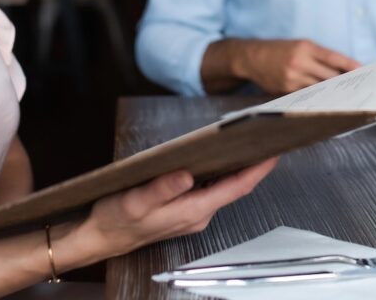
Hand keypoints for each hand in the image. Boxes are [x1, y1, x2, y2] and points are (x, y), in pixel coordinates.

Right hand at [75, 158, 277, 262]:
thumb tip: (185, 174)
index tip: (273, 153)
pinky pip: (212, 188)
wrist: (102, 236)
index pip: (235, 188)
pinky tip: (222, 157)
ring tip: (251, 142)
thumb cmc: (116, 219)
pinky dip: (222, 172)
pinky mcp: (186, 207)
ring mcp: (193, 212)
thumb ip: (161, 189)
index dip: (257, 171)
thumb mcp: (134, 202)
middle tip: (267, 139)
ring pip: (225, 187)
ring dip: (239, 167)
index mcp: (191, 211)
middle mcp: (198, 214)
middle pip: (235, 186)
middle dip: (253, 165)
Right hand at [236, 39, 361, 94]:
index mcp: (305, 47)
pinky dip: (318, 97)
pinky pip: (307, 96)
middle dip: (344, 82)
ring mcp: (292, 78)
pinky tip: (327, 101)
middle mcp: (299, 62)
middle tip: (360, 88)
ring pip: (320, 88)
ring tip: (348, 96)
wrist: (252, 57)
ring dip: (333, 92)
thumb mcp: (299, 45)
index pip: (333, 57)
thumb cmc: (279, 50)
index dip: (350, 65)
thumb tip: (342, 69)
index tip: (363, 70)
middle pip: (329, 75)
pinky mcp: (286, 90)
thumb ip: (319, 56)